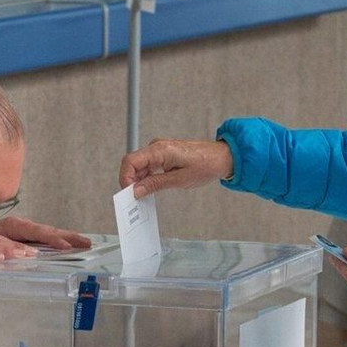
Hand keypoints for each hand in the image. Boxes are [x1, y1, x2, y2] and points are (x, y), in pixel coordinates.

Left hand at [0, 215, 90, 250]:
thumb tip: (13, 249)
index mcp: (9, 226)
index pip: (35, 232)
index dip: (51, 239)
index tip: (66, 247)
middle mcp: (18, 226)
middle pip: (46, 230)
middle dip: (67, 236)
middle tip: (87, 243)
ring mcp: (22, 230)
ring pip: (46, 233)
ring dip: (66, 237)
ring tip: (84, 242)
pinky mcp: (23, 235)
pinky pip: (42, 237)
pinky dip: (57, 239)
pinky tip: (69, 246)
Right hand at [118, 138, 233, 197]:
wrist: (222, 157)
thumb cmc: (206, 165)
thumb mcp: (179, 180)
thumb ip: (155, 184)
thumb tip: (137, 190)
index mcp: (159, 150)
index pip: (130, 161)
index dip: (125, 178)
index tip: (128, 193)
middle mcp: (157, 147)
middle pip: (133, 163)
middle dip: (131, 181)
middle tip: (134, 198)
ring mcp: (160, 150)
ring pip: (140, 165)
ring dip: (139, 180)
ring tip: (143, 195)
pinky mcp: (164, 154)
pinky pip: (149, 165)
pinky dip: (146, 176)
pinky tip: (150, 188)